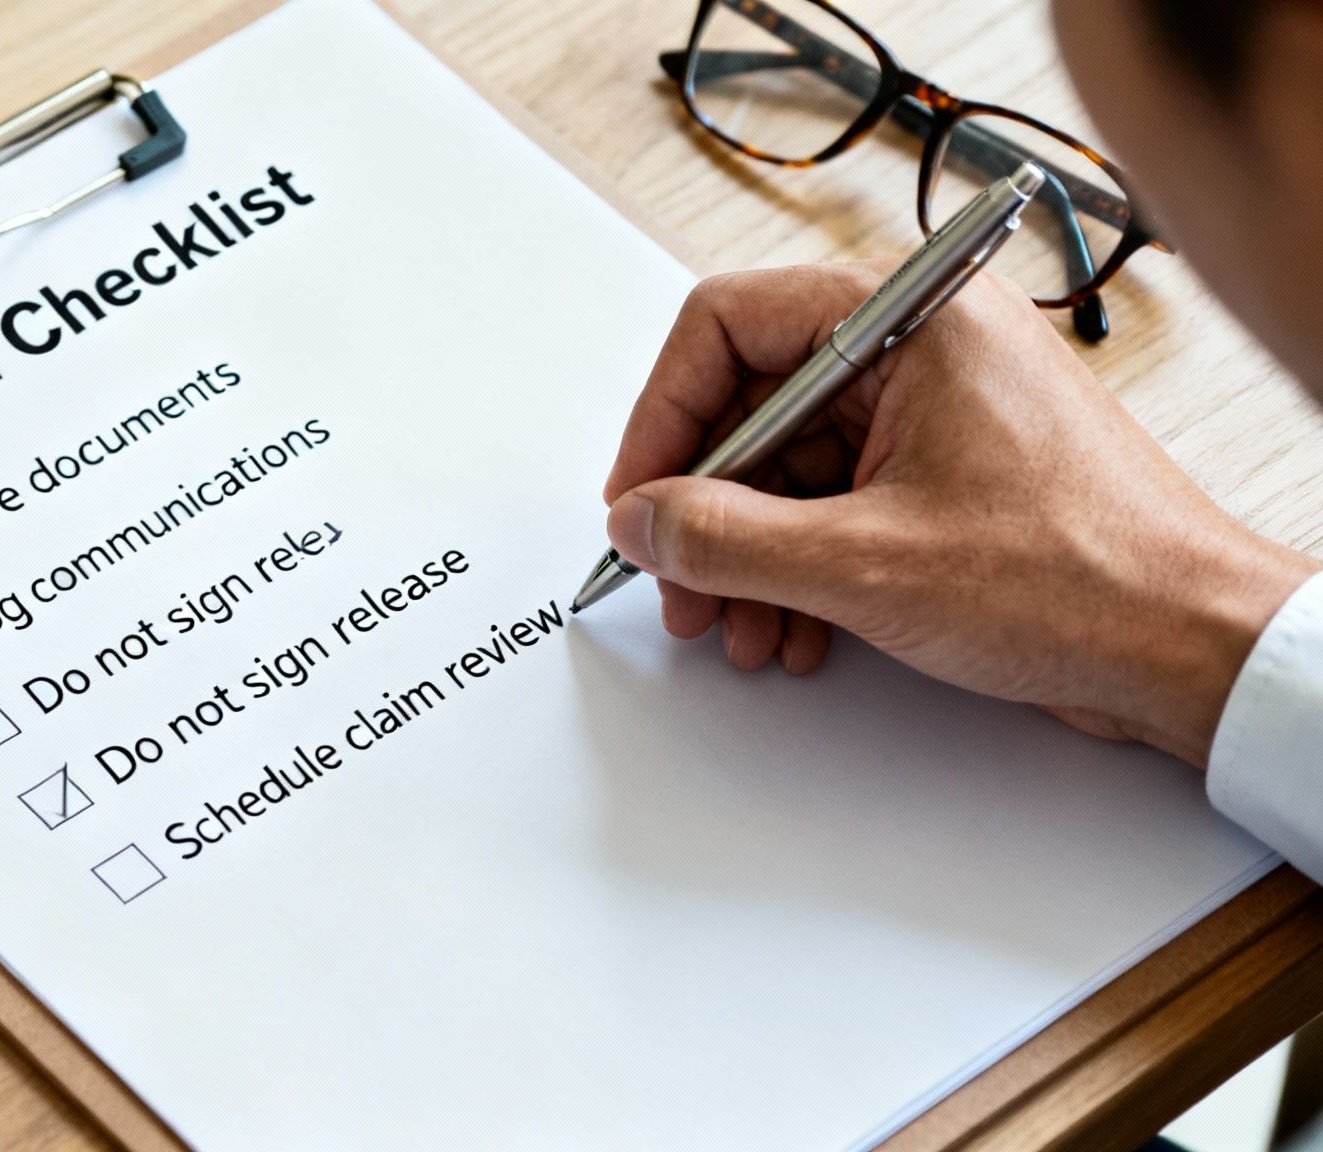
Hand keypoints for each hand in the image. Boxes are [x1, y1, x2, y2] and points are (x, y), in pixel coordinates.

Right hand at [602, 263, 1320, 766]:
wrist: (1193, 649)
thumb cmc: (1085, 579)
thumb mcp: (865, 563)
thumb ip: (726, 538)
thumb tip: (642, 522)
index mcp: (910, 315)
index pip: (727, 324)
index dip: (663, 419)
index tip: (637, 498)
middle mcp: (921, 345)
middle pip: (752, 404)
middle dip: (706, 510)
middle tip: (679, 583)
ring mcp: (936, 409)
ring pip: (788, 465)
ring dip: (748, 554)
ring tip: (739, 625)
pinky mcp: (947, 471)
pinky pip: (834, 500)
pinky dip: (799, 565)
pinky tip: (793, 626)